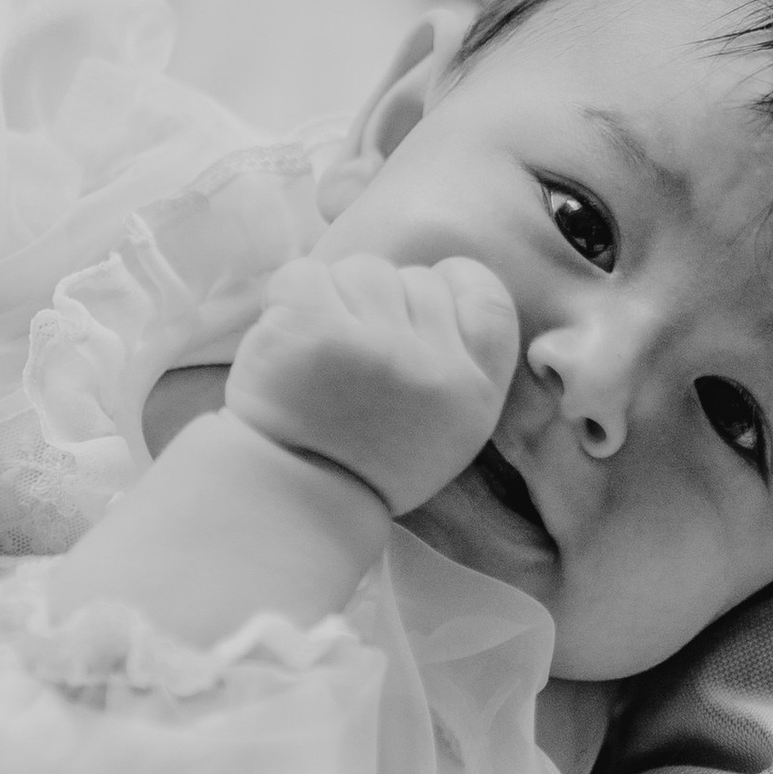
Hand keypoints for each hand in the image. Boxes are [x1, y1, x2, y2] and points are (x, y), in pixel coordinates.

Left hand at [227, 252, 519, 514]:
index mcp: (475, 393)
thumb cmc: (366, 459)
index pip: (486, 296)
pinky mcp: (315, 331)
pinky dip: (287, 298)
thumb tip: (441, 283)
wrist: (289, 502)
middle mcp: (433, 369)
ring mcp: (375, 347)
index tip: (413, 309)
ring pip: (362, 271)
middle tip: (353, 361)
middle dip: (381, 306)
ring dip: (334, 300)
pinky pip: (305, 274)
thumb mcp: (447, 430)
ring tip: (319, 357)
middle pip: (415, 279)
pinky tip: (286, 343)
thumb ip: (459, 362)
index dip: (450, 285)